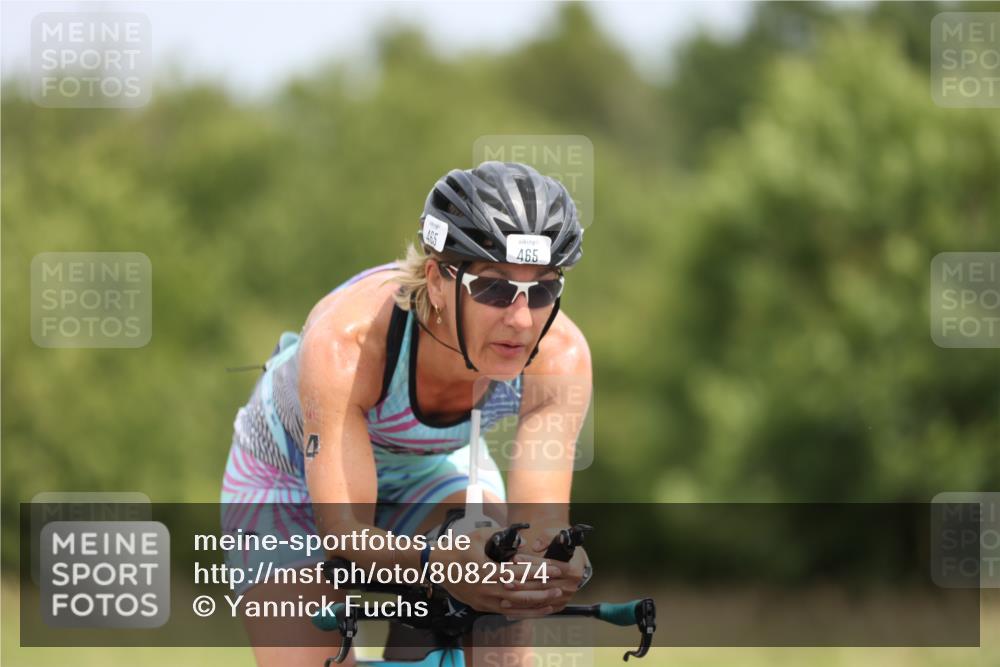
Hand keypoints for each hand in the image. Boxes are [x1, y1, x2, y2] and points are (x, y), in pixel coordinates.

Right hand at [431, 526, 564, 618]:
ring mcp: (484, 601)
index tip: (553, 569)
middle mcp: (486, 589)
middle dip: (542, 589)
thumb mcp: (479, 536)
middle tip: (559, 586)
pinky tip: (538, 610)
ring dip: (536, 603)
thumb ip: (501, 536)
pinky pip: (507, 612)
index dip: (538, 571)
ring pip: (515, 606)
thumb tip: (522, 542)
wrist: (436, 567)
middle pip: (520, 592)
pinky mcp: (482, 607)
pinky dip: (524, 612)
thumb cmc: (458, 549)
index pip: (518, 572)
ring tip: (554, 599)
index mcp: (486, 570)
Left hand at [506, 525, 588, 613]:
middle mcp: (570, 586)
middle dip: (522, 581)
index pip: (549, 566)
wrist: (576, 567)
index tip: (516, 558)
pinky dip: (524, 606)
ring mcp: (564, 598)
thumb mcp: (559, 537)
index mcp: (573, 569)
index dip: (531, 562)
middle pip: (543, 584)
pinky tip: (510, 602)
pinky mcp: (558, 606)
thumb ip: (548, 538)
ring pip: (539, 598)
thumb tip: (536, 546)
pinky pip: (539, 608)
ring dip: (521, 595)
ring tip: (505, 588)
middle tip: (505, 576)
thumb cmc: (564, 550)